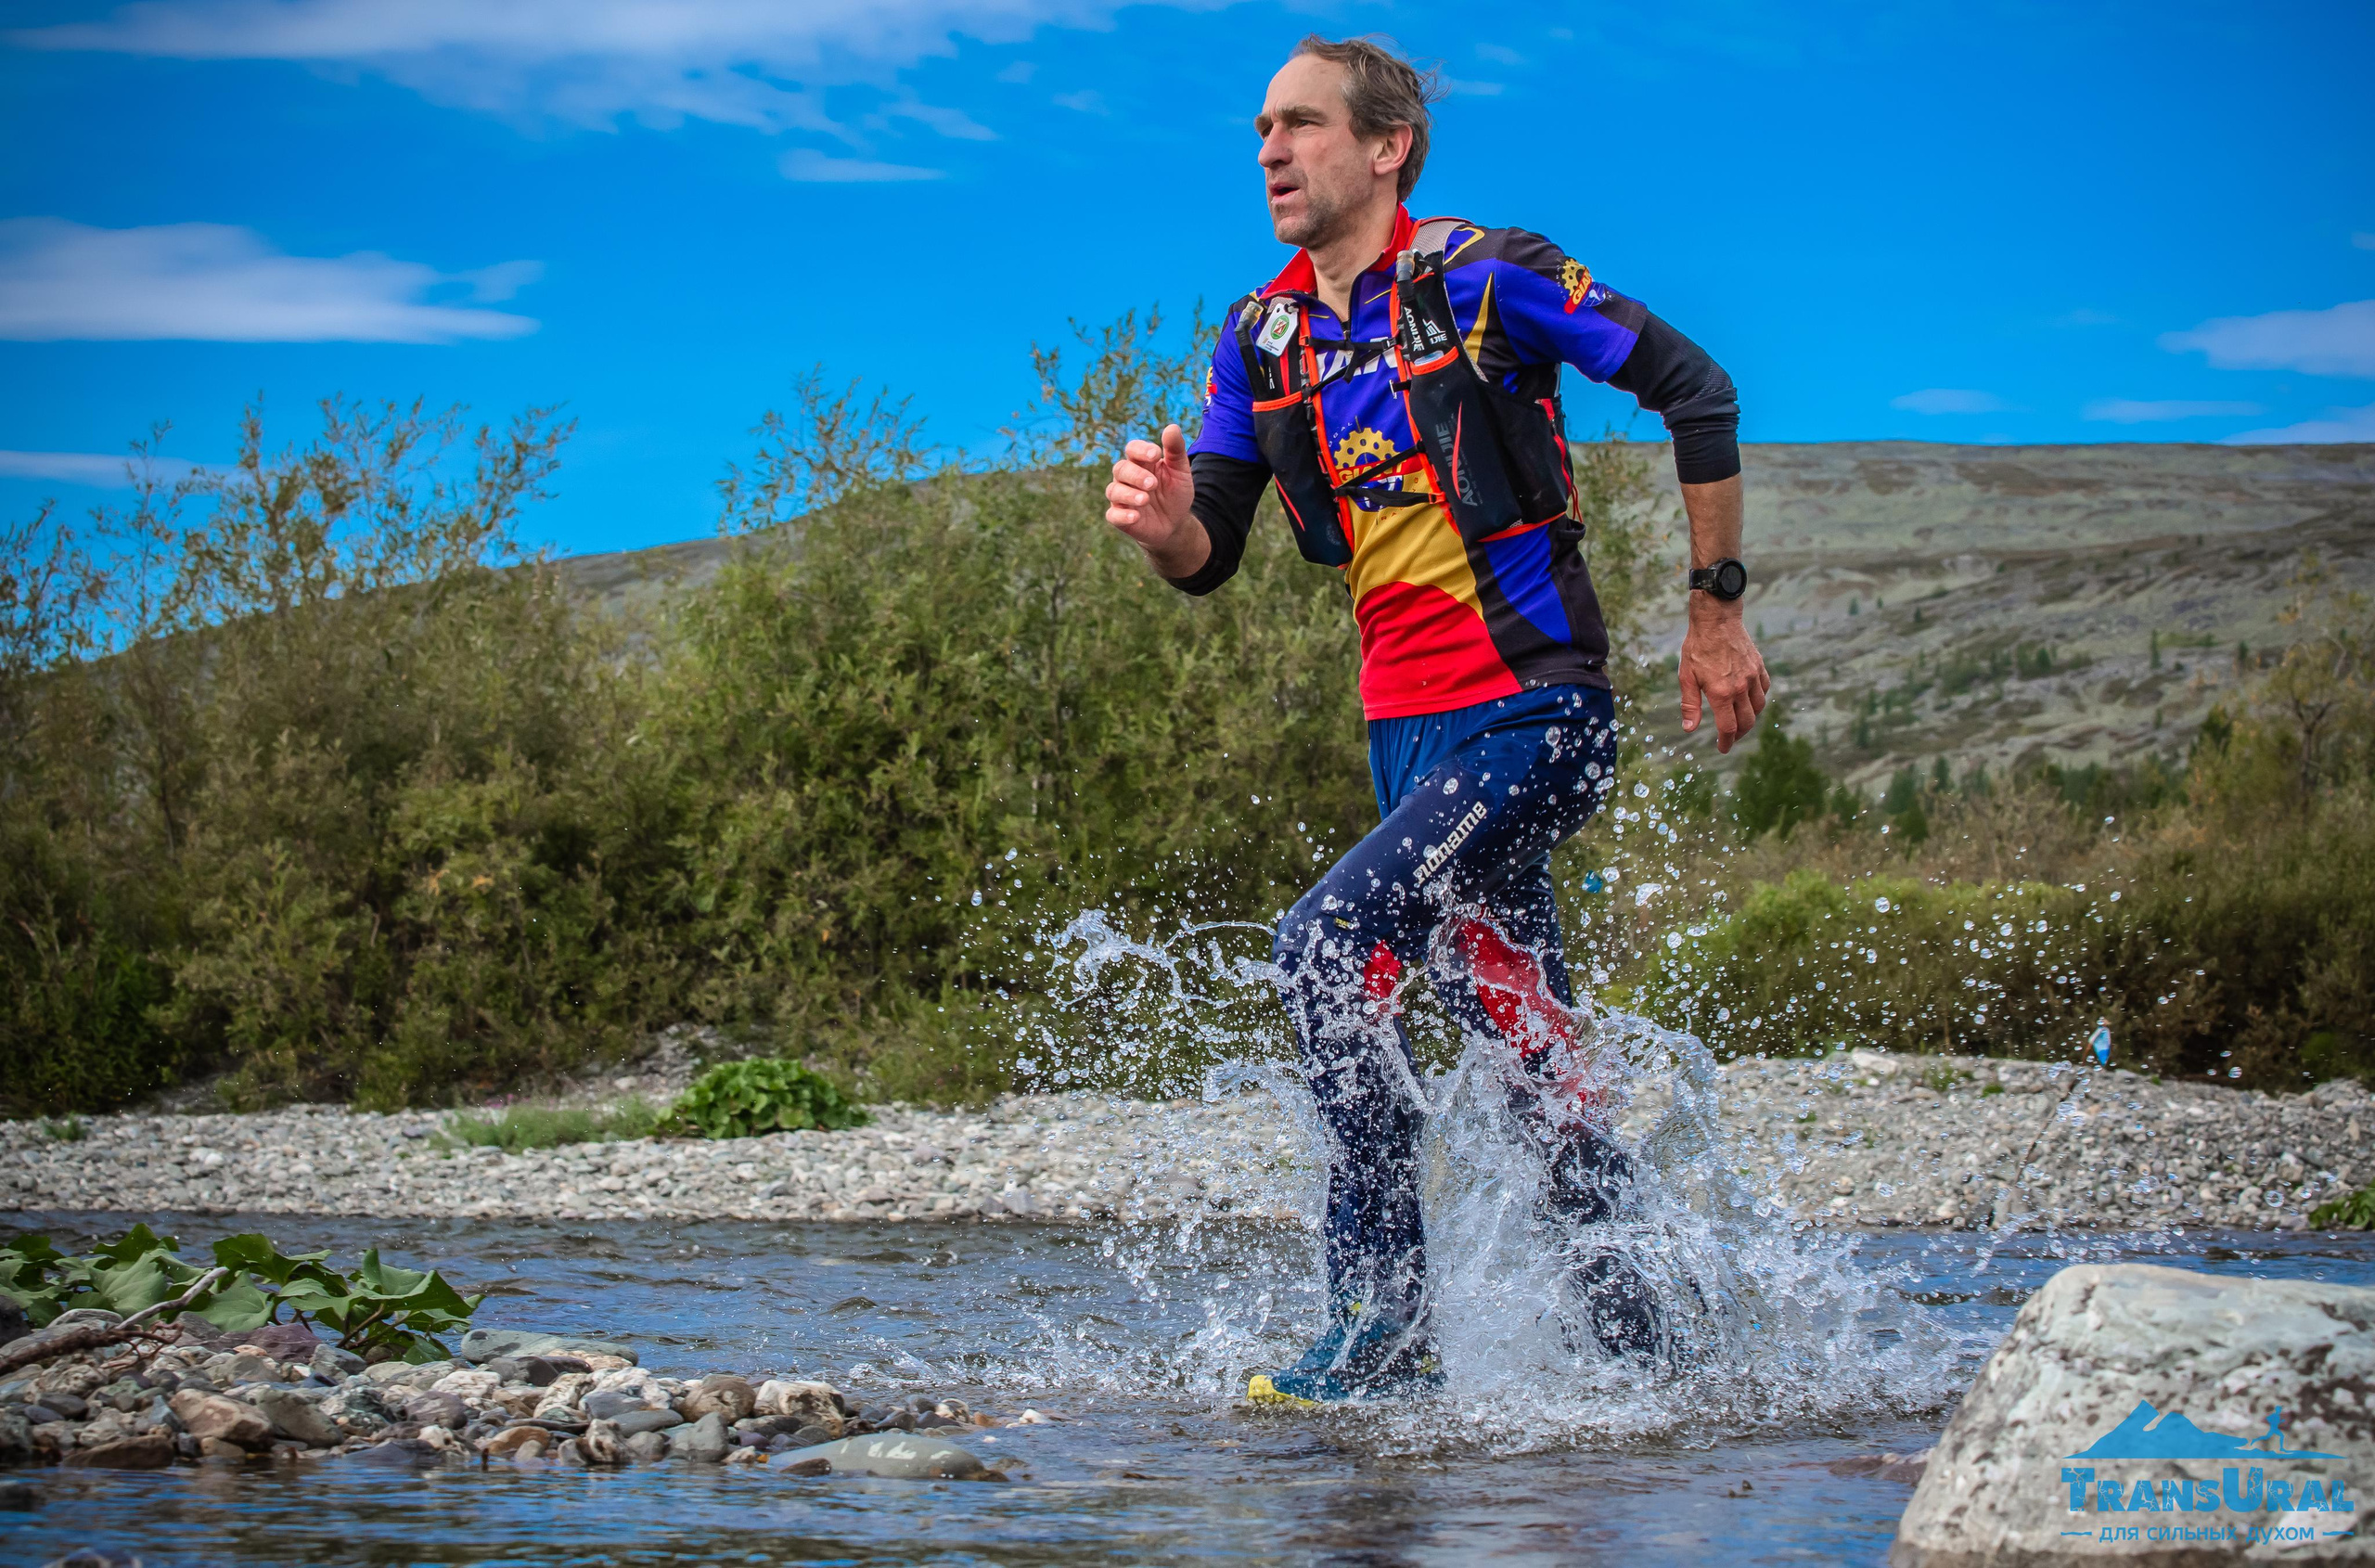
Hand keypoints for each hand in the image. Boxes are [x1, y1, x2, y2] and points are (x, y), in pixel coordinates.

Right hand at [1105, 425, 1207, 576]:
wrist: (1176, 524)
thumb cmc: (1175, 494)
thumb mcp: (1180, 472)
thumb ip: (1176, 451)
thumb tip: (1172, 427)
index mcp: (1142, 463)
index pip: (1133, 449)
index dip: (1141, 450)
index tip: (1155, 455)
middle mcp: (1128, 478)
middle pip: (1120, 468)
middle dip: (1136, 475)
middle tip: (1153, 484)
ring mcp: (1122, 498)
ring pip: (1114, 490)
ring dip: (1129, 494)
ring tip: (1145, 499)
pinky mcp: (1120, 517)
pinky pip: (1113, 515)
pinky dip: (1122, 514)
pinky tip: (1136, 516)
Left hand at [1678, 596, 1770, 753]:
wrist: (1717, 620)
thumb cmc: (1698, 647)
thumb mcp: (1686, 676)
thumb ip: (1689, 704)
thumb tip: (1689, 729)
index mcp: (1721, 692)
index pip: (1728, 728)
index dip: (1726, 742)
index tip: (1723, 748)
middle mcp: (1740, 687)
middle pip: (1746, 722)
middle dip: (1738, 735)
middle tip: (1730, 738)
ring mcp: (1752, 677)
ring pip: (1758, 708)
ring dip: (1750, 719)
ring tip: (1740, 722)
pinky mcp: (1759, 667)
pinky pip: (1763, 691)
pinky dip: (1758, 700)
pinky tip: (1749, 701)